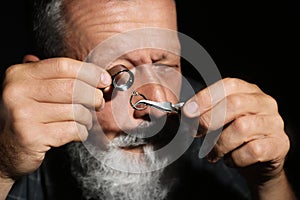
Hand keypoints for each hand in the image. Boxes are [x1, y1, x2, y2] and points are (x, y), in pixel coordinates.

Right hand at [0, 56, 110, 178]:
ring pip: (76, 110)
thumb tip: (97, 74)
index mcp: (19, 75)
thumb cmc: (26, 117)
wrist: (3, 151)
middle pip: (73, 88)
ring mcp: (23, 115)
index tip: (104, 79)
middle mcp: (17, 92)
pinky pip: (73, 130)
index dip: (89, 72)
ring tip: (84, 120)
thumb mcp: (31, 90)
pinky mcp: (32, 137)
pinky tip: (77, 132)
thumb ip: (54, 77)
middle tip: (98, 102)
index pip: (63, 65)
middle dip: (94, 95)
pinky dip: (82, 132)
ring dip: (87, 117)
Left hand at [183, 77, 289, 184]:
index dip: (205, 98)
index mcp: (247, 90)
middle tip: (196, 134)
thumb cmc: (234, 136)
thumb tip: (183, 114)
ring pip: (242, 128)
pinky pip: (253, 150)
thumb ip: (203, 114)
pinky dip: (236, 158)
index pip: (227, 86)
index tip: (187, 113)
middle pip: (234, 104)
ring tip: (213, 153)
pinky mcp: (280, 144)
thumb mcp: (219, 120)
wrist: (257, 160)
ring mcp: (274, 123)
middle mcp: (263, 102)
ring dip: (220, 144)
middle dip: (209, 120)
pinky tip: (231, 159)